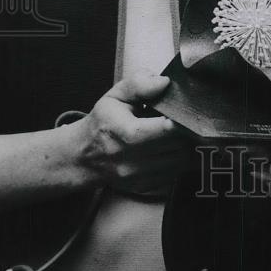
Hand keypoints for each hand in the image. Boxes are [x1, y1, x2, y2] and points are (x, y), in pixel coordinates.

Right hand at [72, 72, 192, 196]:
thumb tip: (164, 82)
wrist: (83, 156)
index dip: (182, 120)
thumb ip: (139, 84)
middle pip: (178, 146)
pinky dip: (179, 160)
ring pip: (181, 162)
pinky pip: (175, 173)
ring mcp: (138, 178)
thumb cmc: (103, 122)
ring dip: (186, 147)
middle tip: (186, 119)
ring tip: (179, 133)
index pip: (166, 130)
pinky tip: (172, 147)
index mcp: (125, 134)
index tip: (186, 111)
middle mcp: (131, 161)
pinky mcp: (145, 187)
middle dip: (187, 132)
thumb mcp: (115, 96)